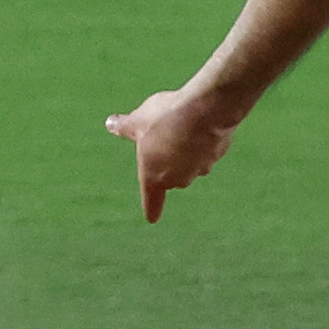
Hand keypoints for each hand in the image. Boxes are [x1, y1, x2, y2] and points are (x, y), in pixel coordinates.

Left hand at [104, 88, 237, 222]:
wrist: (204, 110)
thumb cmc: (165, 119)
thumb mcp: (137, 120)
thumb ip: (124, 127)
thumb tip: (111, 124)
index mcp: (154, 177)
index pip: (151, 200)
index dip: (152, 208)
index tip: (152, 219)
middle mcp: (177, 179)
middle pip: (171, 177)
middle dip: (168, 161)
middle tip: (163, 136)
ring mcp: (200, 168)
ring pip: (191, 162)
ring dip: (187, 150)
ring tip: (182, 125)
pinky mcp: (218, 155)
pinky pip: (207, 149)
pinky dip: (202, 140)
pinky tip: (200, 122)